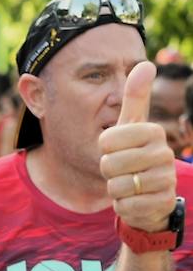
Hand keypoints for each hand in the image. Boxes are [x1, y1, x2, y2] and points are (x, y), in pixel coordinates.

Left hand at [100, 61, 178, 233]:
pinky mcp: (162, 202)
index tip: (117, 149)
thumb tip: (145, 64)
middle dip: (108, 171)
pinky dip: (123, 206)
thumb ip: (135, 98)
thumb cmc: (135, 155)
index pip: (106, 141)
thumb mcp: (132, 126)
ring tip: (129, 184)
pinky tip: (134, 200)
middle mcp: (163, 153)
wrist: (150, 194)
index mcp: (152, 132)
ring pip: (116, 186)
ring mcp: (165, 178)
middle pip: (108, 164)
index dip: (104, 149)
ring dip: (115, 189)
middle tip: (122, 170)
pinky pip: (125, 206)